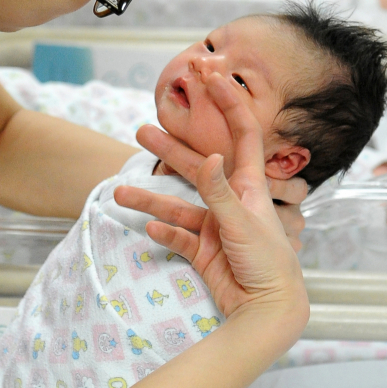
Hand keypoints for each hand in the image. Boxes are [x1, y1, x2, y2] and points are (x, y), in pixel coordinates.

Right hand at [115, 73, 308, 326]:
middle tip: (142, 131)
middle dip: (171, 151)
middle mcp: (233, 201)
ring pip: (179, 206)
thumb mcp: (242, 223)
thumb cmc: (267, 263)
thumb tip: (208, 157)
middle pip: (198, 168)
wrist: (267, 312)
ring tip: (119, 194)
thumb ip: (220, 192)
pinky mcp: (205, 252)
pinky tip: (146, 229)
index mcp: (250, 186)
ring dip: (151, 200)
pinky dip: (164, 233)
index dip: (229, 103)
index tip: (212, 75)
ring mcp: (217, 227)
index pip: (242, 134)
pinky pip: (179, 237)